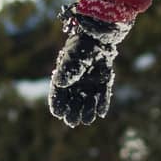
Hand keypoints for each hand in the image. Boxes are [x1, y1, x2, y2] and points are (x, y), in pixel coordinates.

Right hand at [48, 6, 129, 126]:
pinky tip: (101, 112)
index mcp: (64, 80)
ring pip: (87, 104)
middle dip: (72, 113)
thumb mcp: (72, 59)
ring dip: (87, 112)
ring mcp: (90, 86)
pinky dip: (102, 104)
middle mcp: (76, 86)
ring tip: (87, 119)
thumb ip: (68, 71)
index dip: (58, 106)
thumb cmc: (81, 48)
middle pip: (72, 104)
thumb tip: (59, 82)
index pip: (58, 97)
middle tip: (73, 121)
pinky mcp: (103, 84)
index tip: (59, 113)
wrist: (98, 39)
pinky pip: (102, 97)